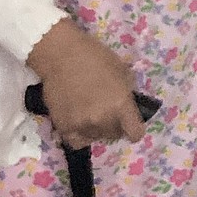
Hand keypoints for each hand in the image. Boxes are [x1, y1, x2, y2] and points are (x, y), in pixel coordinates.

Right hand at [26, 19, 145, 149]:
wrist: (60, 55)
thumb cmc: (94, 56)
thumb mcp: (121, 70)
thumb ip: (127, 92)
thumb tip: (128, 105)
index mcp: (120, 104)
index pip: (135, 133)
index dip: (134, 129)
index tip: (129, 122)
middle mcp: (103, 119)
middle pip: (115, 135)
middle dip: (115, 125)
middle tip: (107, 112)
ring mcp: (82, 125)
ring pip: (96, 137)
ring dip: (97, 129)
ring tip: (91, 113)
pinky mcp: (64, 127)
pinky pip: (77, 141)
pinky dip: (80, 135)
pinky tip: (79, 123)